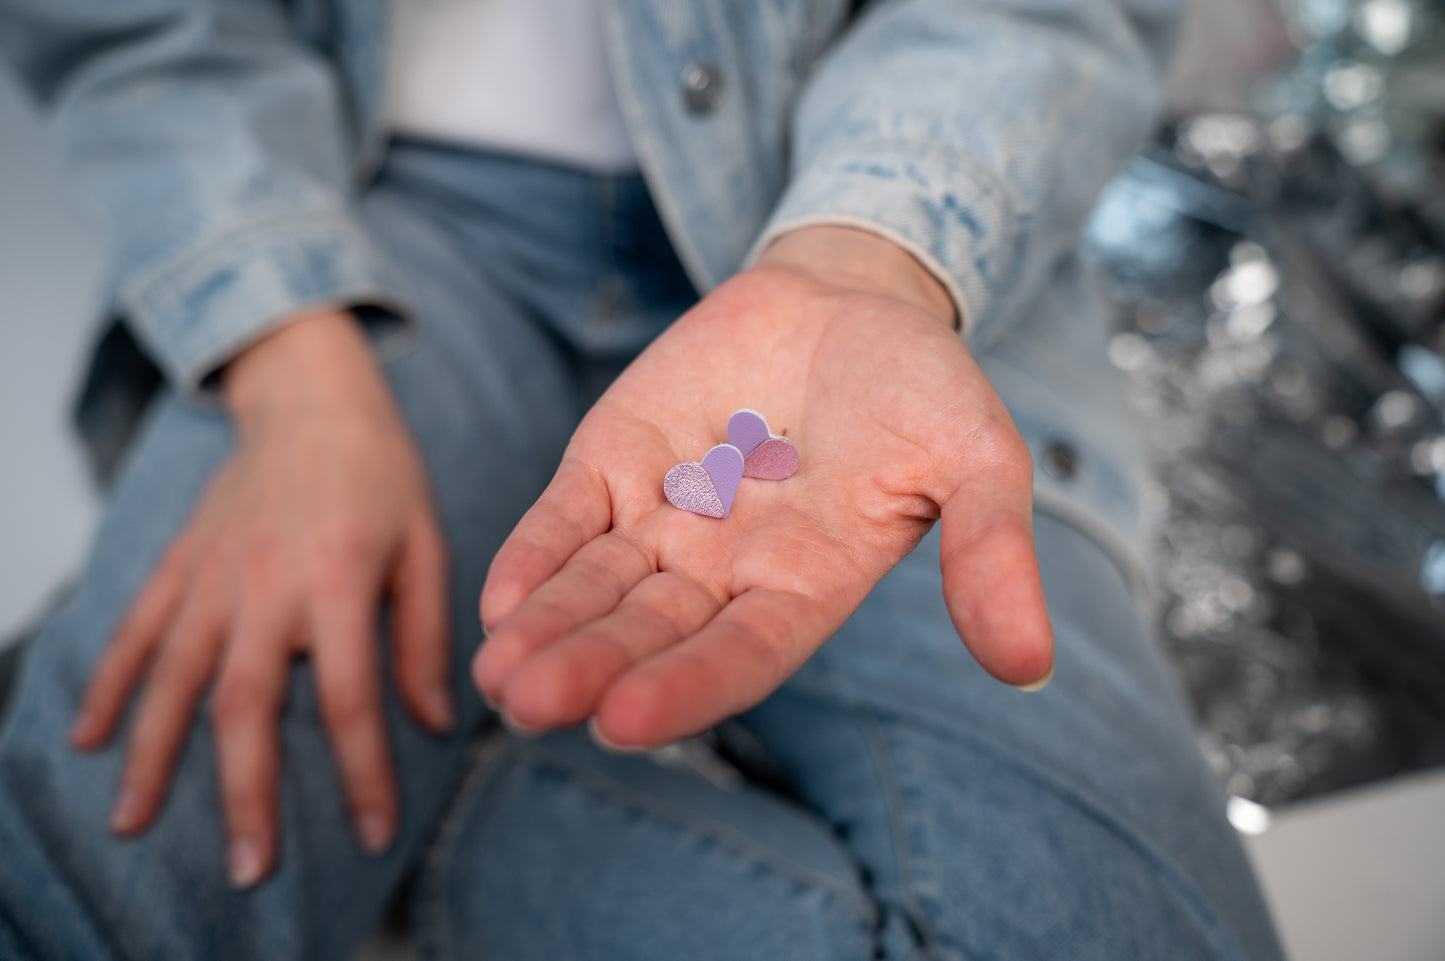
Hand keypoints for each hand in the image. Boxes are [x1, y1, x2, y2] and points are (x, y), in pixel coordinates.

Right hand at [70, 309, 452, 887]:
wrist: (312, 399)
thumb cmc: (382, 475)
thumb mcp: (427, 547)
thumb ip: (424, 635)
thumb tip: (433, 721)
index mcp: (337, 582)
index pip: (350, 697)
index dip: (363, 772)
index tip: (376, 833)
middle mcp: (264, 586)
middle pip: (246, 705)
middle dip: (245, 793)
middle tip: (247, 867)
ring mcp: (211, 576)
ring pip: (173, 678)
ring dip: (151, 755)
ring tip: (132, 824)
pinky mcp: (178, 564)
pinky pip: (134, 631)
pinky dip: (107, 684)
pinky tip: (87, 738)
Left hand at [473, 226, 1051, 748]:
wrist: (845, 298)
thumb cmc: (918, 386)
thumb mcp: (977, 457)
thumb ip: (989, 552)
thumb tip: (1030, 666)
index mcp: (804, 587)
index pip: (739, 654)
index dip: (686, 687)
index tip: (623, 720)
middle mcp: (721, 572)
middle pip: (648, 634)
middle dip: (588, 669)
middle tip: (527, 704)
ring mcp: (660, 520)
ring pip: (594, 588)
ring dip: (546, 629)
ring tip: (494, 673)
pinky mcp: (612, 463)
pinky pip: (564, 519)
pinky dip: (533, 554)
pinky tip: (497, 596)